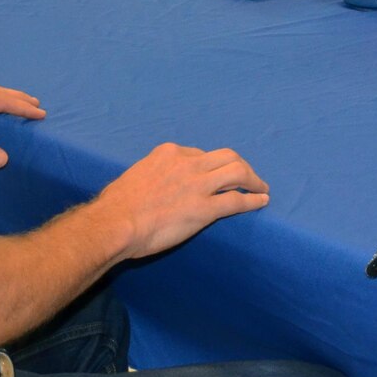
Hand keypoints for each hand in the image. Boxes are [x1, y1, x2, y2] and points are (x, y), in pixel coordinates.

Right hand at [101, 142, 268, 259]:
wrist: (114, 223)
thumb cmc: (116, 205)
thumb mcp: (135, 175)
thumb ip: (152, 175)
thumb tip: (154, 184)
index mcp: (169, 153)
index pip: (200, 154)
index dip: (210, 166)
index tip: (214, 176)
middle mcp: (187, 163)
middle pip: (226, 156)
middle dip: (240, 165)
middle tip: (248, 176)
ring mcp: (198, 185)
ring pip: (237, 171)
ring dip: (253, 179)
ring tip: (261, 188)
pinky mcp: (204, 209)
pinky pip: (236, 200)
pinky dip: (253, 199)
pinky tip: (261, 201)